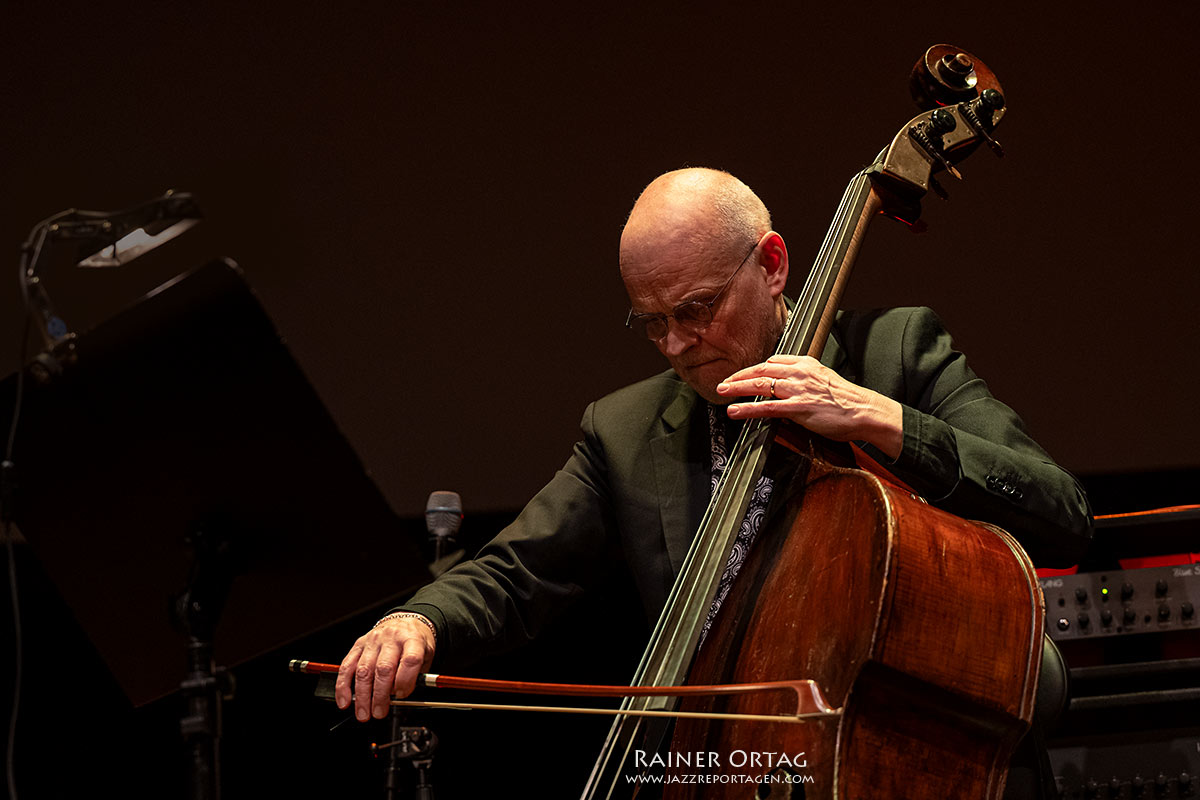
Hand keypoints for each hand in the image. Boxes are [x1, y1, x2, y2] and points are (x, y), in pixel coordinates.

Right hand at [335, 614, 435, 720]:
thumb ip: (417, 676)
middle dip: (380, 695)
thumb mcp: (426, 655)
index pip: (410, 660)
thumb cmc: (415, 642)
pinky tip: (345, 700)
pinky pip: (347, 666)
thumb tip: (401, 699)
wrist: (404, 622)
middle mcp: (391, 638)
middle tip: (379, 712)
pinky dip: (343, 686)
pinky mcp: (358, 645)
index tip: (402, 696)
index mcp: (412, 640)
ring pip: (363, 670)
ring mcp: (373, 641)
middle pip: (384, 668)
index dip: (405, 681)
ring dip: (362, 696)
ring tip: (364, 713)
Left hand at [716, 354, 902, 458]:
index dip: (753, 368)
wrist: (864, 411)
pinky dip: (747, 407)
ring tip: (722, 392)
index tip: (742, 374)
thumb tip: (787, 385)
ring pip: (760, 384)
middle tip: (723, 383)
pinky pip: (767, 407)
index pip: (772, 361)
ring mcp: (798, 390)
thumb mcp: (824, 380)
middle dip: (739, 376)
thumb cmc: (846, 400)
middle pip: (761, 369)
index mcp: (806, 363)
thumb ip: (804, 379)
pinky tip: (735, 410)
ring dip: (737, 388)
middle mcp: (800, 373)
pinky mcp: (799, 408)